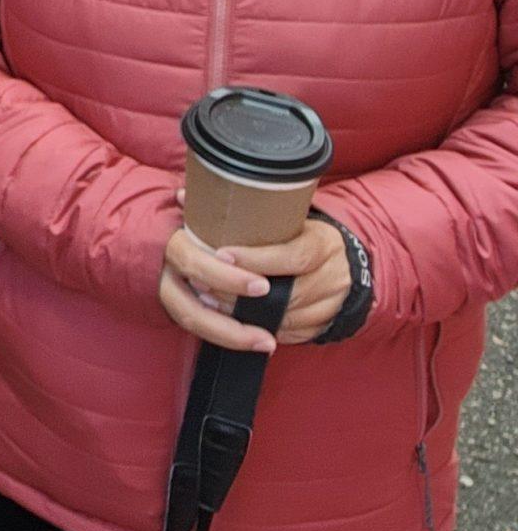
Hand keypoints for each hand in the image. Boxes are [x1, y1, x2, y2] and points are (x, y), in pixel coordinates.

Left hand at [158, 217, 349, 350]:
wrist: (347, 261)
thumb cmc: (303, 234)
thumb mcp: (287, 217)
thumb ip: (243, 210)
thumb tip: (182, 196)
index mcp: (324, 244)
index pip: (292, 256)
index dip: (256, 258)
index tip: (221, 254)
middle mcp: (332, 277)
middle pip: (287, 293)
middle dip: (239, 291)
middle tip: (203, 283)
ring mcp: (331, 305)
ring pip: (286, 318)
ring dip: (245, 314)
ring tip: (209, 301)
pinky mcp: (324, 326)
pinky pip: (291, 333)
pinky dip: (261, 327)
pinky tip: (234, 320)